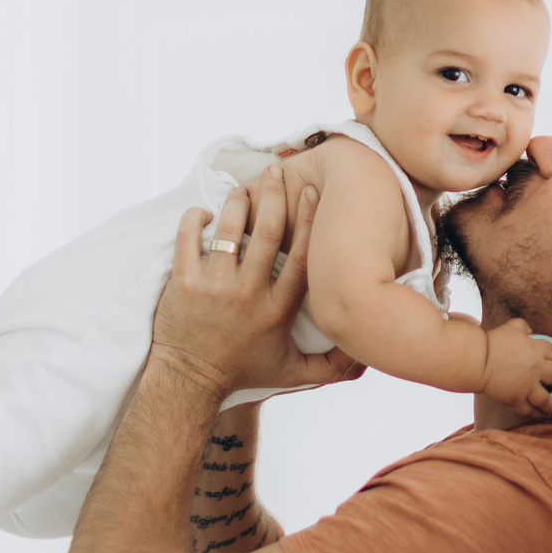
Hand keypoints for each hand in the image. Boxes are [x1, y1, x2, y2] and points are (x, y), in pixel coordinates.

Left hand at [150, 169, 366, 400]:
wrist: (190, 381)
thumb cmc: (243, 372)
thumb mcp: (293, 374)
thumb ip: (333, 366)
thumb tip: (368, 356)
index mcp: (278, 308)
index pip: (302, 256)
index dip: (309, 220)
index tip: (311, 193)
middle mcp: (248, 293)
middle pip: (266, 231)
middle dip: (273, 194)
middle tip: (275, 171)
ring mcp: (213, 286)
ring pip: (227, 229)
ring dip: (235, 202)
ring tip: (240, 189)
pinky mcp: (183, 283)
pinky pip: (188, 239)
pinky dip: (194, 219)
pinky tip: (203, 213)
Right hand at [480, 317, 551, 416]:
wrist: (477, 360)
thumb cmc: (492, 342)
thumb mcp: (511, 327)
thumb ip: (523, 327)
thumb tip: (530, 331)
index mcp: (535, 349)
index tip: (551, 360)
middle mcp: (535, 369)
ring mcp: (526, 386)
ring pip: (547, 400)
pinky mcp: (516, 400)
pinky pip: (531, 410)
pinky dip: (538, 414)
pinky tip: (543, 414)